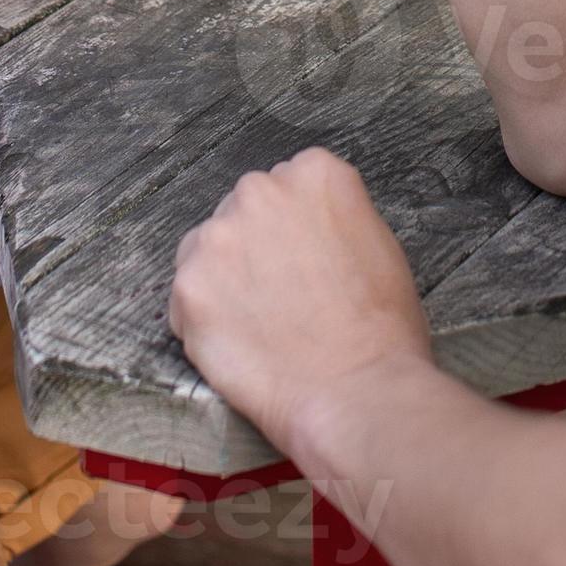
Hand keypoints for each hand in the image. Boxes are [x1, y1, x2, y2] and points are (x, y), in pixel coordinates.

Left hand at [168, 149, 434, 450]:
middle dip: (255, 248)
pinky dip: (204, 322)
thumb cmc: (380, 331)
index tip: (302, 260)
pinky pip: (185, 298)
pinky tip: (240, 346)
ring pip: (208, 250)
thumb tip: (306, 229)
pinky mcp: (190, 284)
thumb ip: (332, 217)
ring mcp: (220, 235)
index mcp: (316, 174)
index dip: (294, 230)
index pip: (288, 186)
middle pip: (243, 210)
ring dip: (225, 281)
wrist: (356, 391)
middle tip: (280, 297)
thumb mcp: (377, 242)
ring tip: (260, 327)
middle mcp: (262, 190)